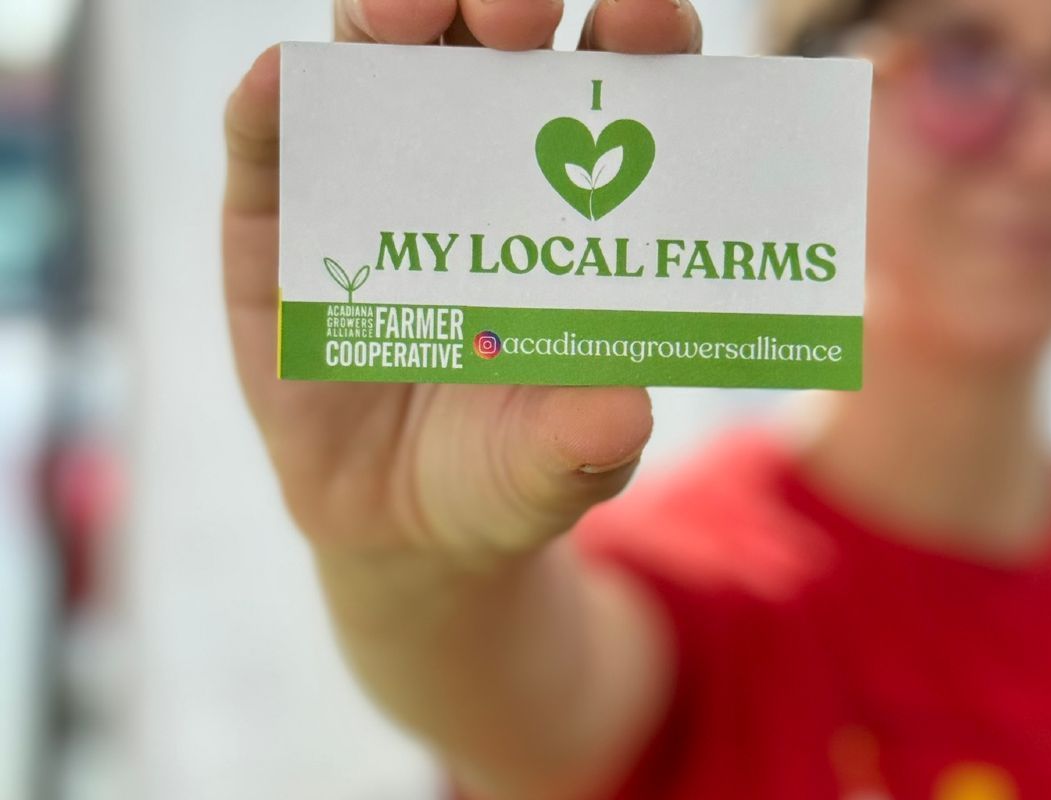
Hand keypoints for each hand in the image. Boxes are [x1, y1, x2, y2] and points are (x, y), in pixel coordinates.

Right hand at [223, 0, 701, 567]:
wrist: (400, 523)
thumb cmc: (506, 467)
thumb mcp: (557, 467)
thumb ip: (586, 440)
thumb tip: (620, 411)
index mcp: (570, 193)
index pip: (615, 81)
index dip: (639, 34)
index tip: (645, 25)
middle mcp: (477, 157)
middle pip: (491, 34)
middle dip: (507, 2)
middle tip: (518, 13)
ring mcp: (372, 174)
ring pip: (376, 52)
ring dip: (390, 12)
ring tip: (405, 12)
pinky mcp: (279, 213)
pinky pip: (267, 135)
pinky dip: (275, 97)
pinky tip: (282, 82)